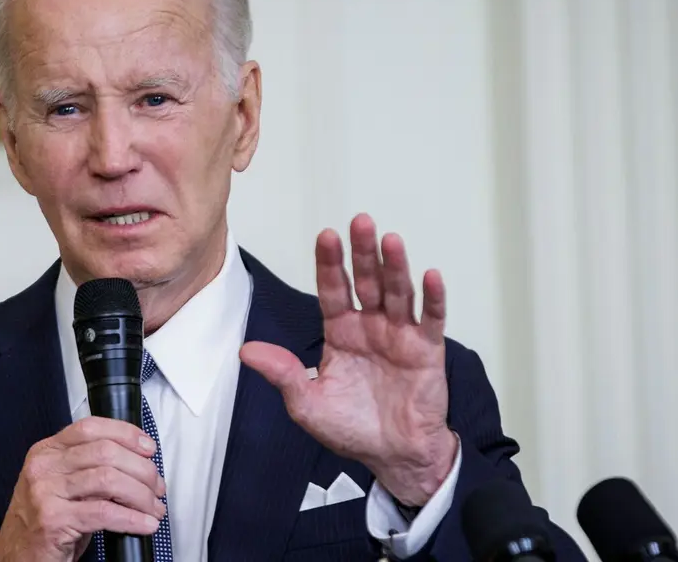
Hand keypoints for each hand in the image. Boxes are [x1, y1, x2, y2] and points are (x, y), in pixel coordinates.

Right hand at [0, 417, 166, 561]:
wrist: (18, 558)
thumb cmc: (46, 523)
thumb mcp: (64, 486)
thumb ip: (91, 468)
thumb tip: (138, 463)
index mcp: (47, 451)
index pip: (91, 427)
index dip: (126, 434)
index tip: (148, 449)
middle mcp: (43, 467)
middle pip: (106, 452)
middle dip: (142, 470)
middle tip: (156, 488)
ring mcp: (45, 492)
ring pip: (109, 480)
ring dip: (141, 496)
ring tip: (153, 509)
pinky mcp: (52, 520)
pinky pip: (104, 513)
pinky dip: (132, 519)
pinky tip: (144, 525)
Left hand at [240, 213, 457, 505]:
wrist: (394, 456)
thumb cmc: (352, 428)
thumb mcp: (307, 404)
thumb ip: (283, 374)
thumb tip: (246, 351)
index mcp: (340, 332)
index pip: (333, 290)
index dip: (330, 264)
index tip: (326, 236)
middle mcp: (370, 326)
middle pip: (366, 281)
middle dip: (362, 252)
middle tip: (359, 222)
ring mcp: (400, 334)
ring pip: (397, 292)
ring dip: (395, 266)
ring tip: (390, 240)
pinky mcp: (427, 350)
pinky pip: (431, 319)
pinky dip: (432, 298)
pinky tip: (429, 276)